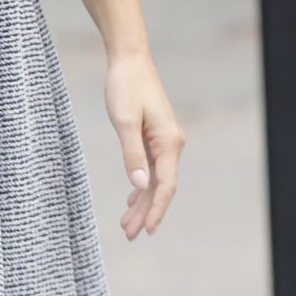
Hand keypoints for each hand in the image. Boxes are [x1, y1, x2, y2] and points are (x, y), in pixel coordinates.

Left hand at [104, 48, 184, 239]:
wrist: (130, 60)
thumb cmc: (125, 86)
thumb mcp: (124, 121)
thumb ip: (132, 154)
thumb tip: (140, 186)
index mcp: (169, 142)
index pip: (166, 185)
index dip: (157, 209)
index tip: (147, 230)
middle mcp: (172, 143)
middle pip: (161, 187)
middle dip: (146, 212)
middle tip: (129, 235)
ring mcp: (165, 141)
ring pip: (156, 180)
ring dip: (142, 203)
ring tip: (127, 225)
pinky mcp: (155, 137)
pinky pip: (152, 168)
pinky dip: (141, 186)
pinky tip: (131, 200)